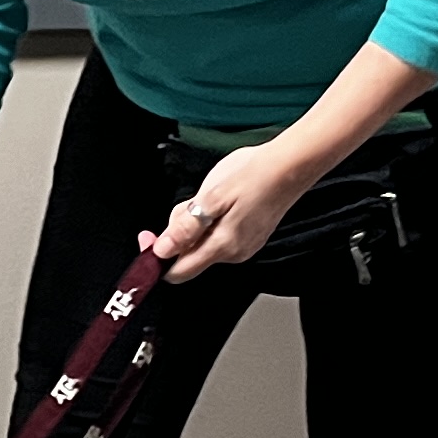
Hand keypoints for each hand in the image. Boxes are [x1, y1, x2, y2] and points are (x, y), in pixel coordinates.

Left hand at [144, 142, 319, 281]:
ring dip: (195, 225)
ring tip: (210, 198)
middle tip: (189, 204)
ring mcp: (244, 247)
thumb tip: (162, 250)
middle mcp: (234, 253)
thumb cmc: (253, 176)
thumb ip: (185, 228)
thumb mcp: (210, 198)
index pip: (178, 272)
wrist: (289, 166)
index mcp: (222, 246)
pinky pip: (218, 236)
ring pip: (203, 244)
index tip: (148, 239)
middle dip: (179, 234)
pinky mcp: (250, 237)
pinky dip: (211, 222)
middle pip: (189, 256)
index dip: (158, 259)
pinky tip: (222, 202)